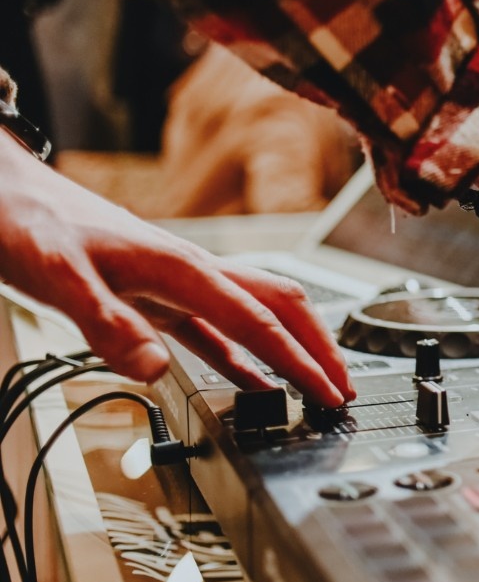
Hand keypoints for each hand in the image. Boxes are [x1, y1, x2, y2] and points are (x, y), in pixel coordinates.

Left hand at [0, 138, 354, 406]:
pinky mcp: (157, 297)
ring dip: (292, 348)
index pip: (258, 320)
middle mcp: (191, 272)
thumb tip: (157, 369)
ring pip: (257, 314)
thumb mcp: (56, 275)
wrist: (4, 191)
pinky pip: (217, 330)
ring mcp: (178, 284)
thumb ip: (107, 324)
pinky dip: (245, 356)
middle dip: (318, 347)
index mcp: (181, 268)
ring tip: (315, 383)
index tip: (326, 390)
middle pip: (281, 306)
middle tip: (343, 386)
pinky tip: (251, 380)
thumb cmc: (26, 221)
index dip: (298, 359)